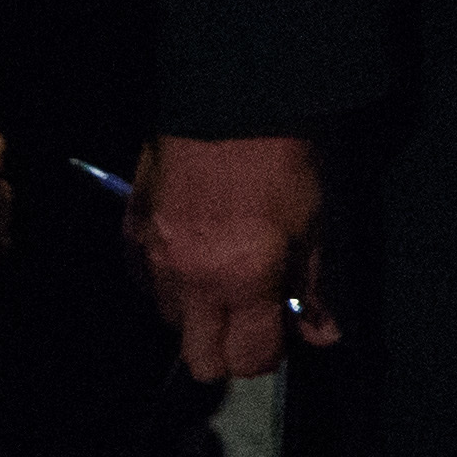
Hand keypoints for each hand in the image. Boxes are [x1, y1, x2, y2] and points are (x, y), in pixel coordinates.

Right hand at [135, 132, 326, 379]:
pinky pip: (147, 281)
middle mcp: (191, 281)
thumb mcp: (320, 218)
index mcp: (243, 280)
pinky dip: (170, 279)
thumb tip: (324, 334)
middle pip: (199, 359)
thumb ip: (317, 284)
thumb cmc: (289, 154)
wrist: (231, 96)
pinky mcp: (132, 232)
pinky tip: (195, 249)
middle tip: (253, 317)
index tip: (282, 334)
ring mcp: (155, 259)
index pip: (247, 358)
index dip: (269, 354)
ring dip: (199, 311)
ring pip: (171, 320)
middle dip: (228, 351)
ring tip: (225, 274)